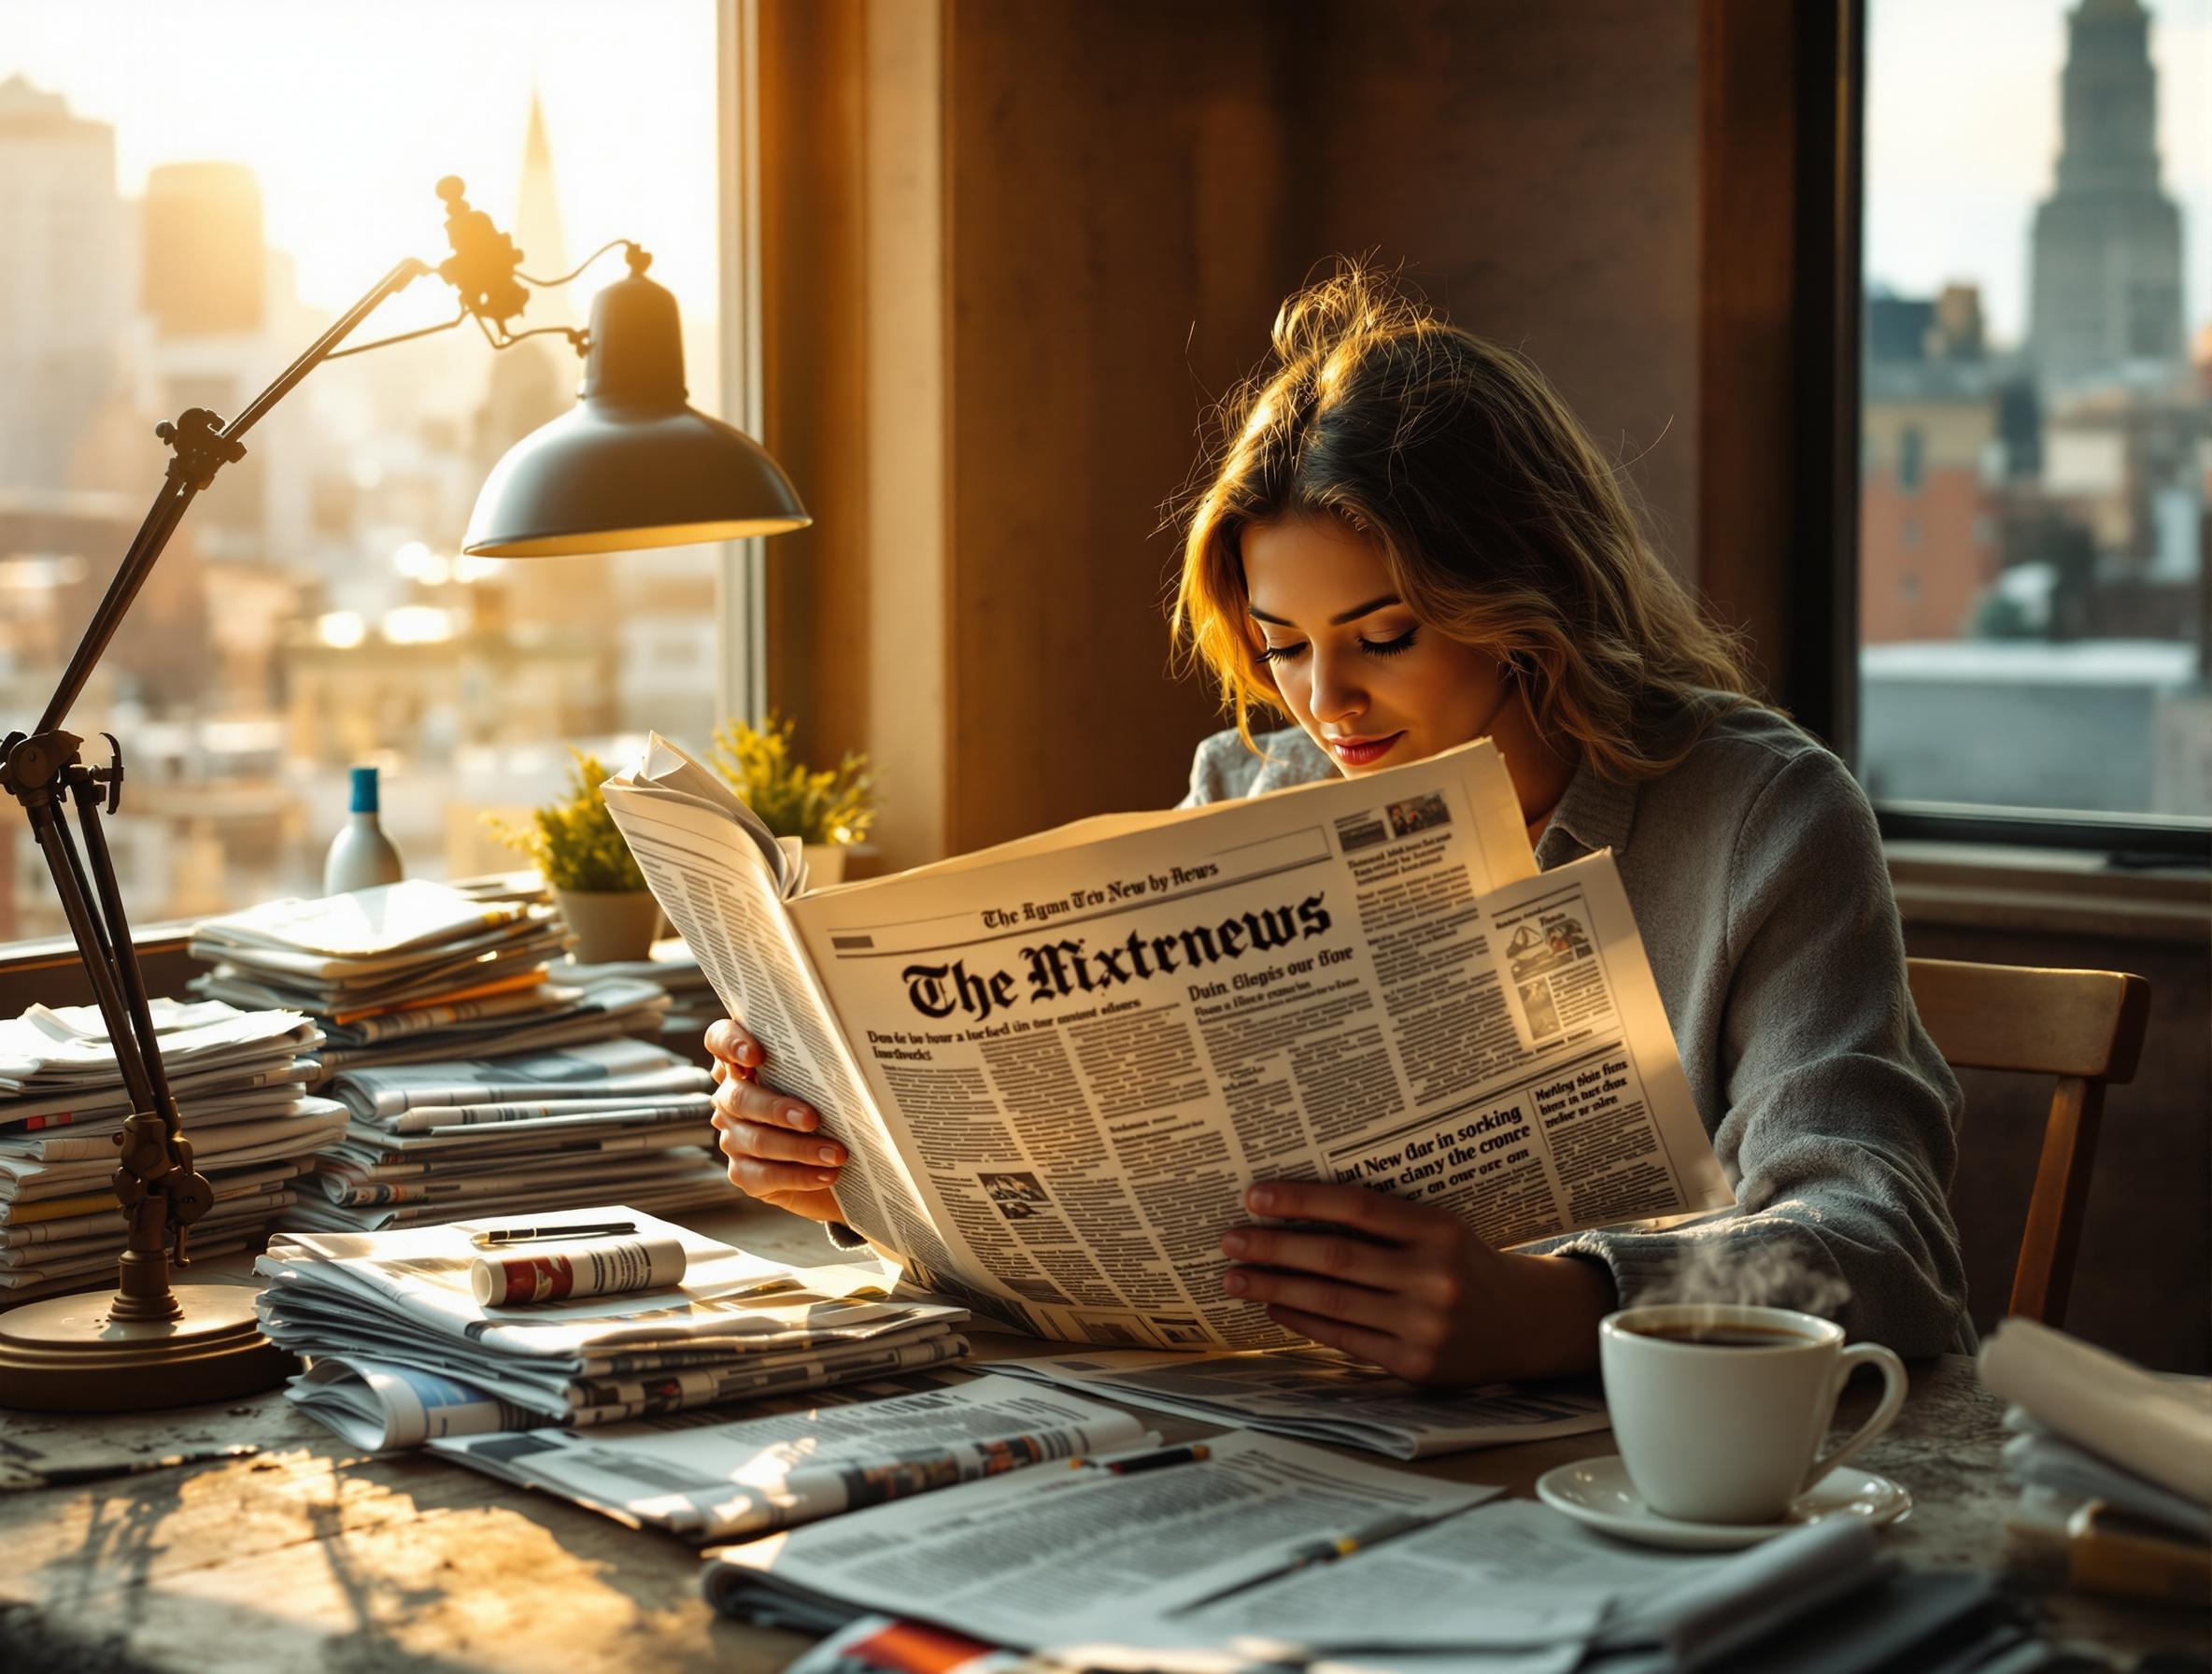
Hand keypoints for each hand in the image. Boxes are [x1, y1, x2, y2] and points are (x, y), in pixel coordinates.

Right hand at [705, 1018, 845, 1223]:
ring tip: (836, 1154)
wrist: (839, 1160)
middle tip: (812, 1118)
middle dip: (777, 1108)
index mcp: (746, 1063)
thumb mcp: (827, 1081)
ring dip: (800, 1148)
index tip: (757, 1055)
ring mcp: (734, 1136)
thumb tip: (852, 1056)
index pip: (720, 1040)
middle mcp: (732, 1098)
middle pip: (739, 1097)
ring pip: (756, 1140)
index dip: (731, 1043)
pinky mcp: (743, 1173)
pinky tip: (827, 1174)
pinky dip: (800, 1176)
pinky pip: (764, 1175)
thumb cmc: (833, 1107)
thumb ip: (824, 1063)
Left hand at [1220, 1180, 1616, 1385]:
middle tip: (1230, 1240)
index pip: (1358, 1208)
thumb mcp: (1439, 1229)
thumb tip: (1297, 1212)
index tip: (1255, 1196)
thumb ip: (1383, 1223)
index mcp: (1440, 1230)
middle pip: (1336, 1259)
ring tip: (1235, 1278)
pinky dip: (1304, 1322)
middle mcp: (1434, 1278)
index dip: (1302, 1201)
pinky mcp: (1415, 1365)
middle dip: (1274, 1249)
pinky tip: (1274, 1308)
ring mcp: (1424, 1325)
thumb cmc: (1466, 1264)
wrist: (1525, 1322)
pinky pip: (1345, 1340)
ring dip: (1275, 1290)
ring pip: (1333, 1303)